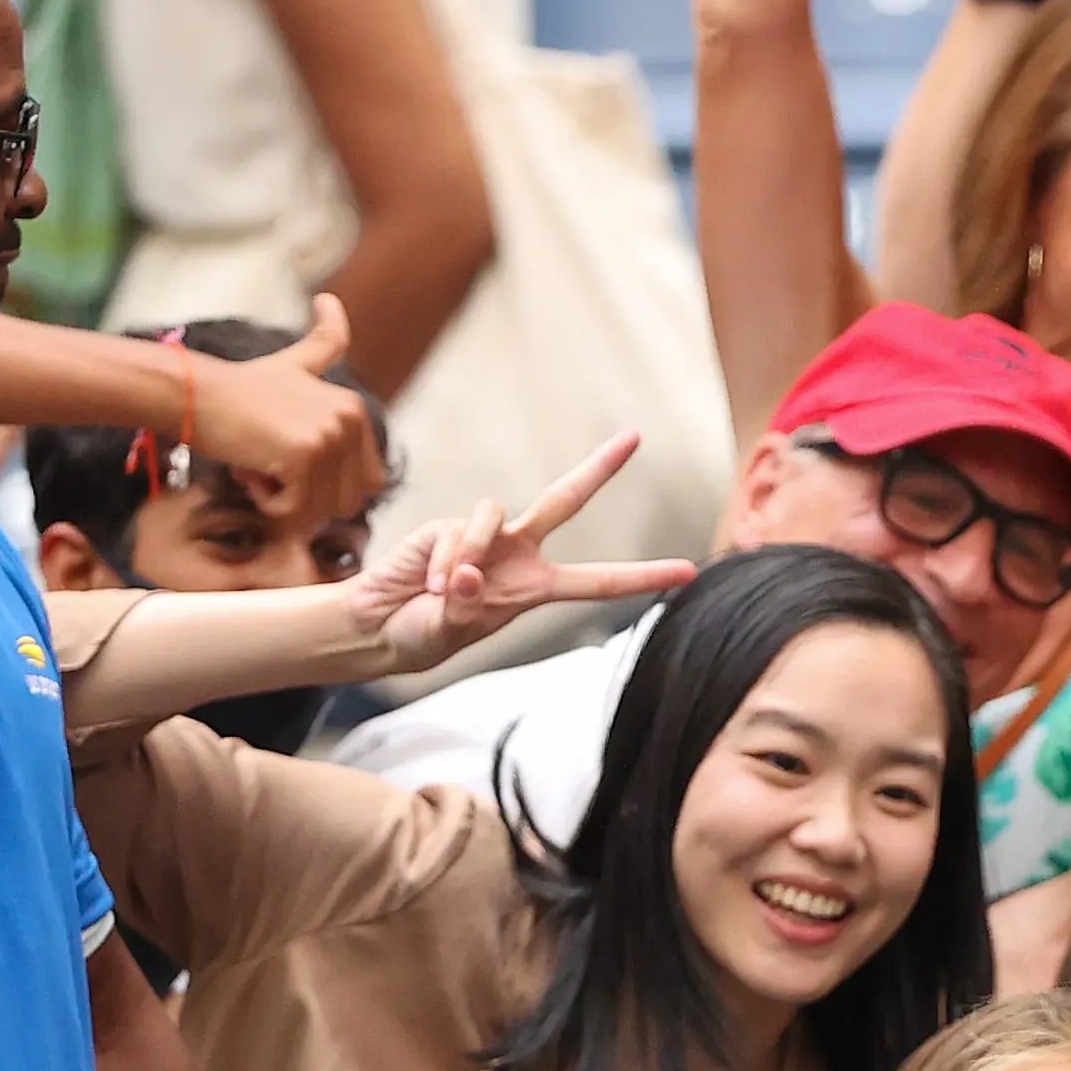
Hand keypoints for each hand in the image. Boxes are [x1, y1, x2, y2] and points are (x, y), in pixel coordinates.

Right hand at [186, 298, 385, 528]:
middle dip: (306, 496)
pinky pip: (296, 513)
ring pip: (322, 511)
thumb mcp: (293, 364)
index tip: (285, 453)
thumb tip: (330, 300)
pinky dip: (268, 504)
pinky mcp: (305, 456)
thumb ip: (322, 344)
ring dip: (284, 500)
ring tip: (257, 460)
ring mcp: (330, 436)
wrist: (190, 391)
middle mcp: (351, 420)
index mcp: (356, 410)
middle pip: (347, 503)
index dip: (322, 483)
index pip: (364, 485)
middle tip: (268, 458)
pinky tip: (248, 468)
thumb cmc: (238, 390)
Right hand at [347, 431, 698, 671]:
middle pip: (566, 499)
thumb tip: (471, 574)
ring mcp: (486, 535)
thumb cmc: (424, 635)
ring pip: (494, 512)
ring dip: (467, 556)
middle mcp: (519, 554)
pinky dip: (447, 558)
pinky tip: (431, 583)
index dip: (644, 576)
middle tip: (635, 436)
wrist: (381, 625)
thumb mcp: (452, 632)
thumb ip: (465, 608)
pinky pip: (458, 529)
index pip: (601, 581)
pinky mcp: (450, 524)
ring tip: (445, 592)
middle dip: (600, 468)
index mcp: (537, 588)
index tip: (689, 571)